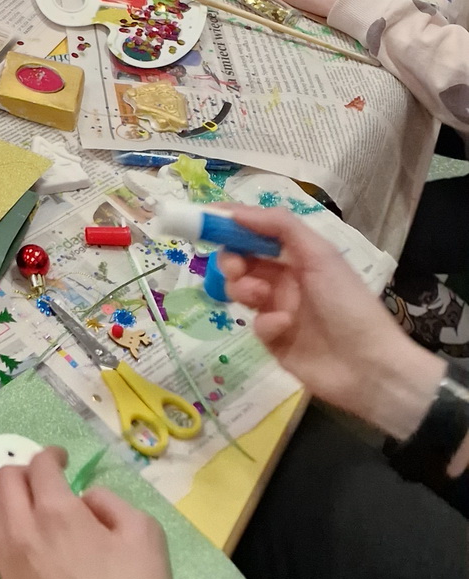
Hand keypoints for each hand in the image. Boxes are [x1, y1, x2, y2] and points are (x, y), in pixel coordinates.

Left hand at [0, 448, 197, 578]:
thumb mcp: (145, 533)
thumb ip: (110, 502)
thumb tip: (85, 500)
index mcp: (58, 514)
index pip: (40, 466)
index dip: (51, 455)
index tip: (62, 459)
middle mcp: (25, 535)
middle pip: (4, 484)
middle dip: (24, 472)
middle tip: (45, 480)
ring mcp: (12, 569)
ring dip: (10, 503)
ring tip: (34, 511)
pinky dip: (10, 536)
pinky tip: (34, 548)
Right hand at [219, 207, 439, 440]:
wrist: (371, 368)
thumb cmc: (348, 303)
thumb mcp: (321, 255)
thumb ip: (280, 226)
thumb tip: (234, 211)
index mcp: (299, 255)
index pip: (257, 232)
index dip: (232, 225)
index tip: (206, 222)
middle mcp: (287, 279)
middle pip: (243, 260)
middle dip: (232, 259)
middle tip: (236, 269)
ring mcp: (280, 310)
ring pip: (242, 290)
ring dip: (244, 289)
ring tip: (260, 298)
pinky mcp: (275, 341)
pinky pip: (256, 324)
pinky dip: (265, 323)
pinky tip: (283, 328)